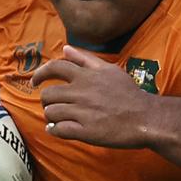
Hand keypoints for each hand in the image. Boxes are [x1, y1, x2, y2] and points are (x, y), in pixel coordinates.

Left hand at [31, 45, 154, 147]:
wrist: (146, 118)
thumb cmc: (129, 94)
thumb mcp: (109, 70)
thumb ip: (85, 59)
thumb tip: (66, 48)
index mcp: (86, 76)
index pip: (55, 68)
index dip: (40, 74)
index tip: (34, 82)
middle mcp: (81, 92)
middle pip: (48, 94)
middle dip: (46, 101)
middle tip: (53, 105)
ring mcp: (82, 113)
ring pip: (51, 113)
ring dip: (51, 117)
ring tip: (58, 119)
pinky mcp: (85, 131)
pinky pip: (59, 130)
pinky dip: (54, 130)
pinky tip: (58, 130)